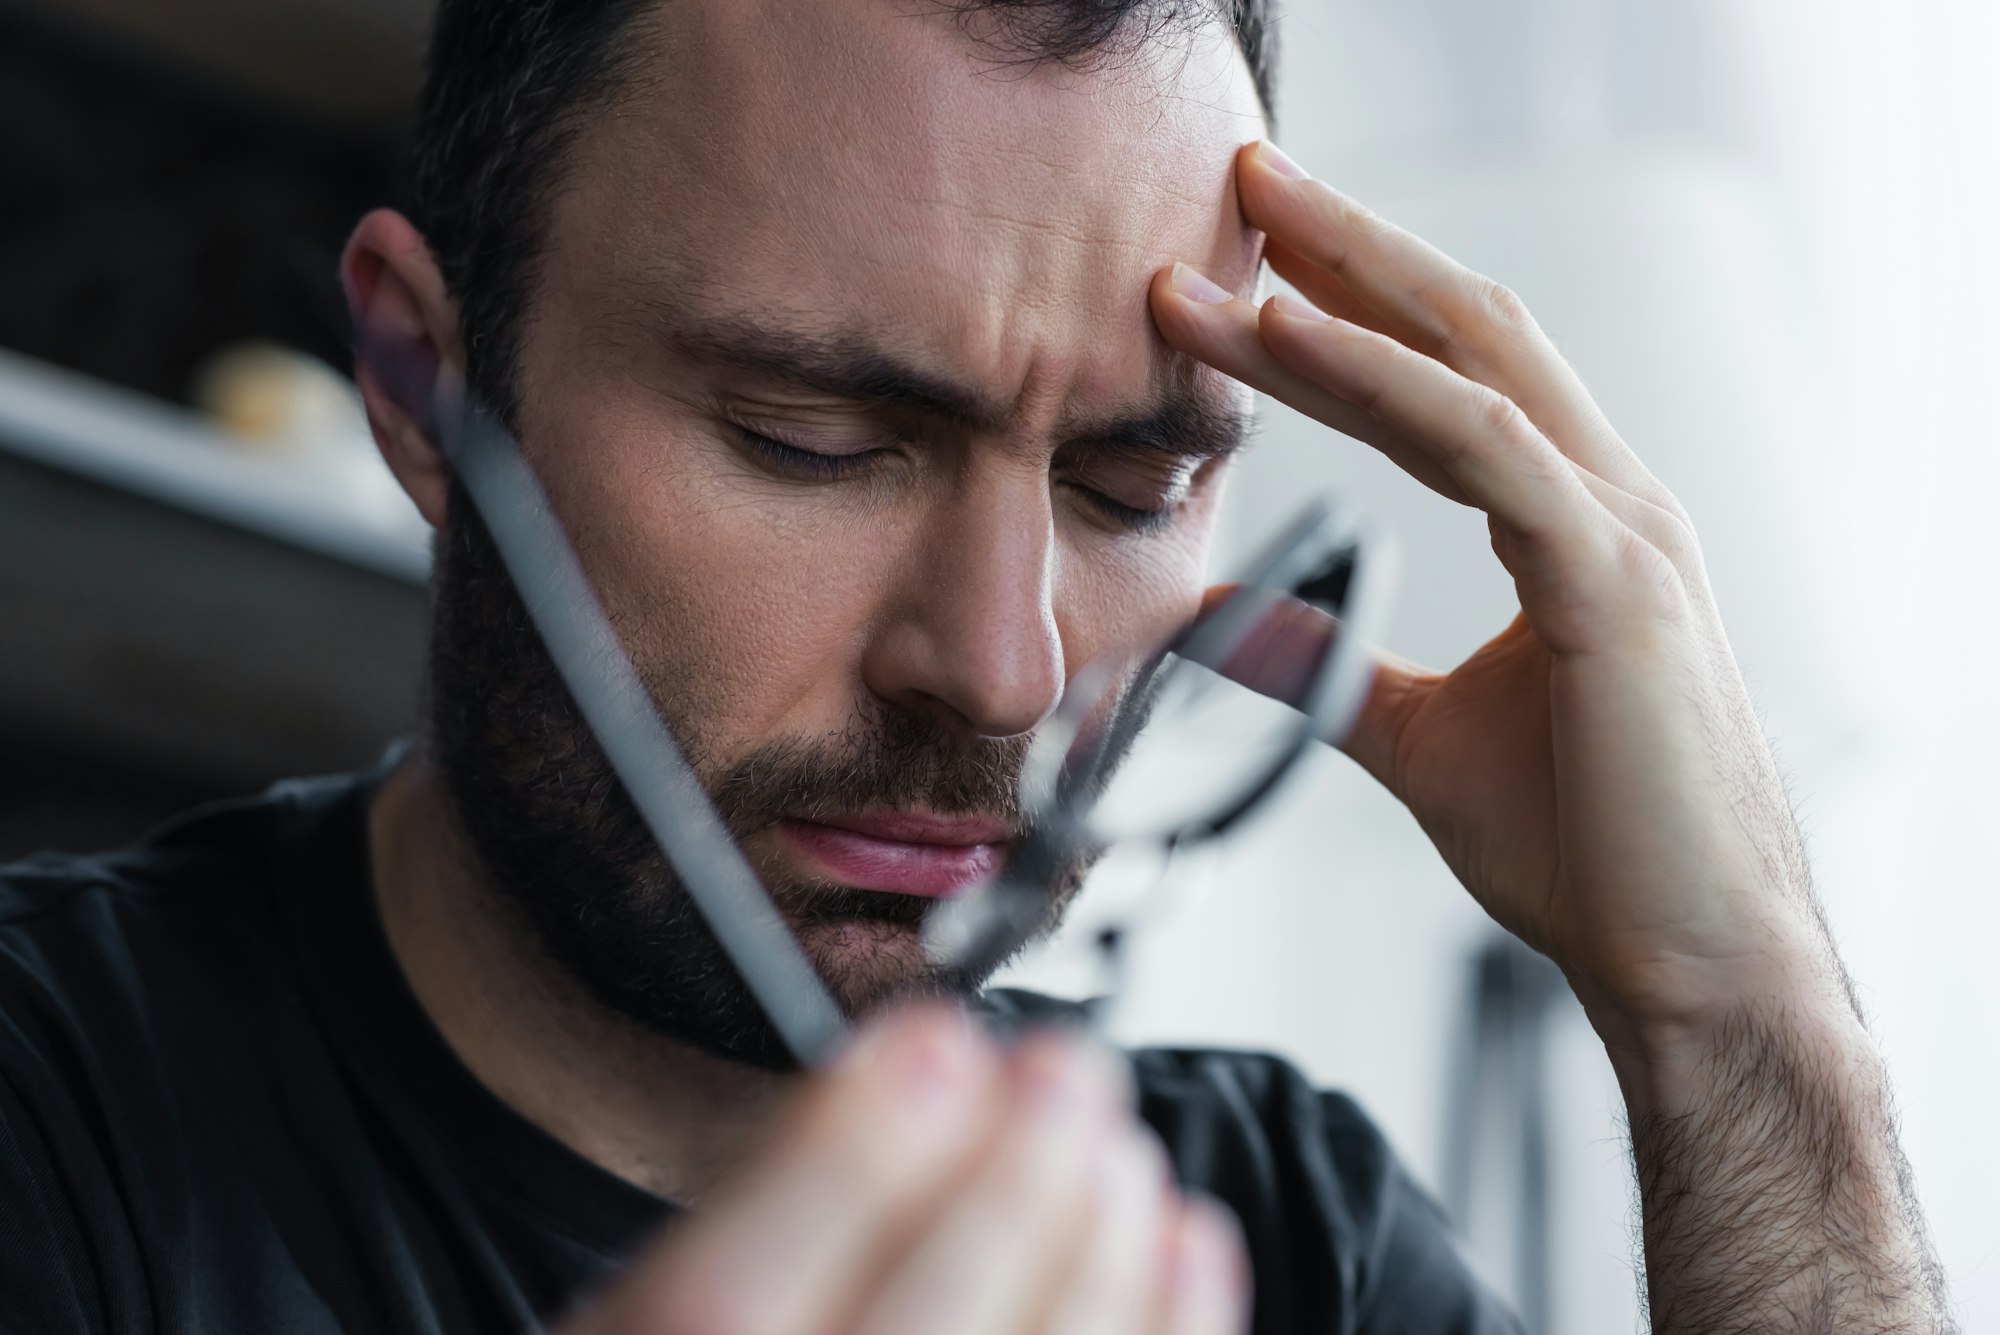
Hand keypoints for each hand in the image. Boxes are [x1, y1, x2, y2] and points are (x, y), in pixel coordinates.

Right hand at [561, 1006, 1248, 1334]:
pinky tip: (1184, 1249)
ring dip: (1099, 1265)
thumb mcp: (640, 1320)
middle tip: (1066, 1073)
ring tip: (1123, 1153)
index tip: (932, 1044)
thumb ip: (747, 1227)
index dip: (845, 1164)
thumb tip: (906, 1079)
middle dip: (1007, 1194)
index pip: (723, 1308)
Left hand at [1152, 140, 1844, 1047]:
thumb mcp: (1419, 736)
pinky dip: (1381, 384)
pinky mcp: (1613, 584)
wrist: (1687, 968)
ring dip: (1342, 290)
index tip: (1247, 263)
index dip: (1351, 307)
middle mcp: (1607, 500)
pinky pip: (1484, 447)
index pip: (1450, 375)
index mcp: (1573, 524)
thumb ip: (1330, 668)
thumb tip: (1226, 623)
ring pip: (1472, 362)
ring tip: (1236, 239)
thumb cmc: (1584, 851)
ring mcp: (1622, 532)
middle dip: (1351, 245)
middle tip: (1245, 179)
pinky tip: (1292, 338)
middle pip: (1467, 326)